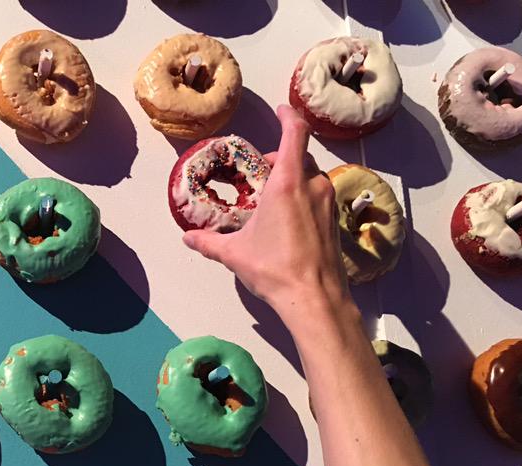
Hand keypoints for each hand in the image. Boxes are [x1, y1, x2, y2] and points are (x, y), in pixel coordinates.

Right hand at [182, 105, 351, 328]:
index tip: (279, 111)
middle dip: (280, 158)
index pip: (295, 133)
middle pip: (300, 156)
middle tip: (260, 172)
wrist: (315, 297)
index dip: (288, 117)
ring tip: (271, 198)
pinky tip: (286, 220)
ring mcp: (327, 203)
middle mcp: (312, 186)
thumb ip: (209, 242)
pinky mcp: (333, 221)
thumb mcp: (235, 254)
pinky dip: (302, 197)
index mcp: (287, 183)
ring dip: (292, 178)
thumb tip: (188, 237)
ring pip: (311, 177)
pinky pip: (318, 197)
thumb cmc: (275, 268)